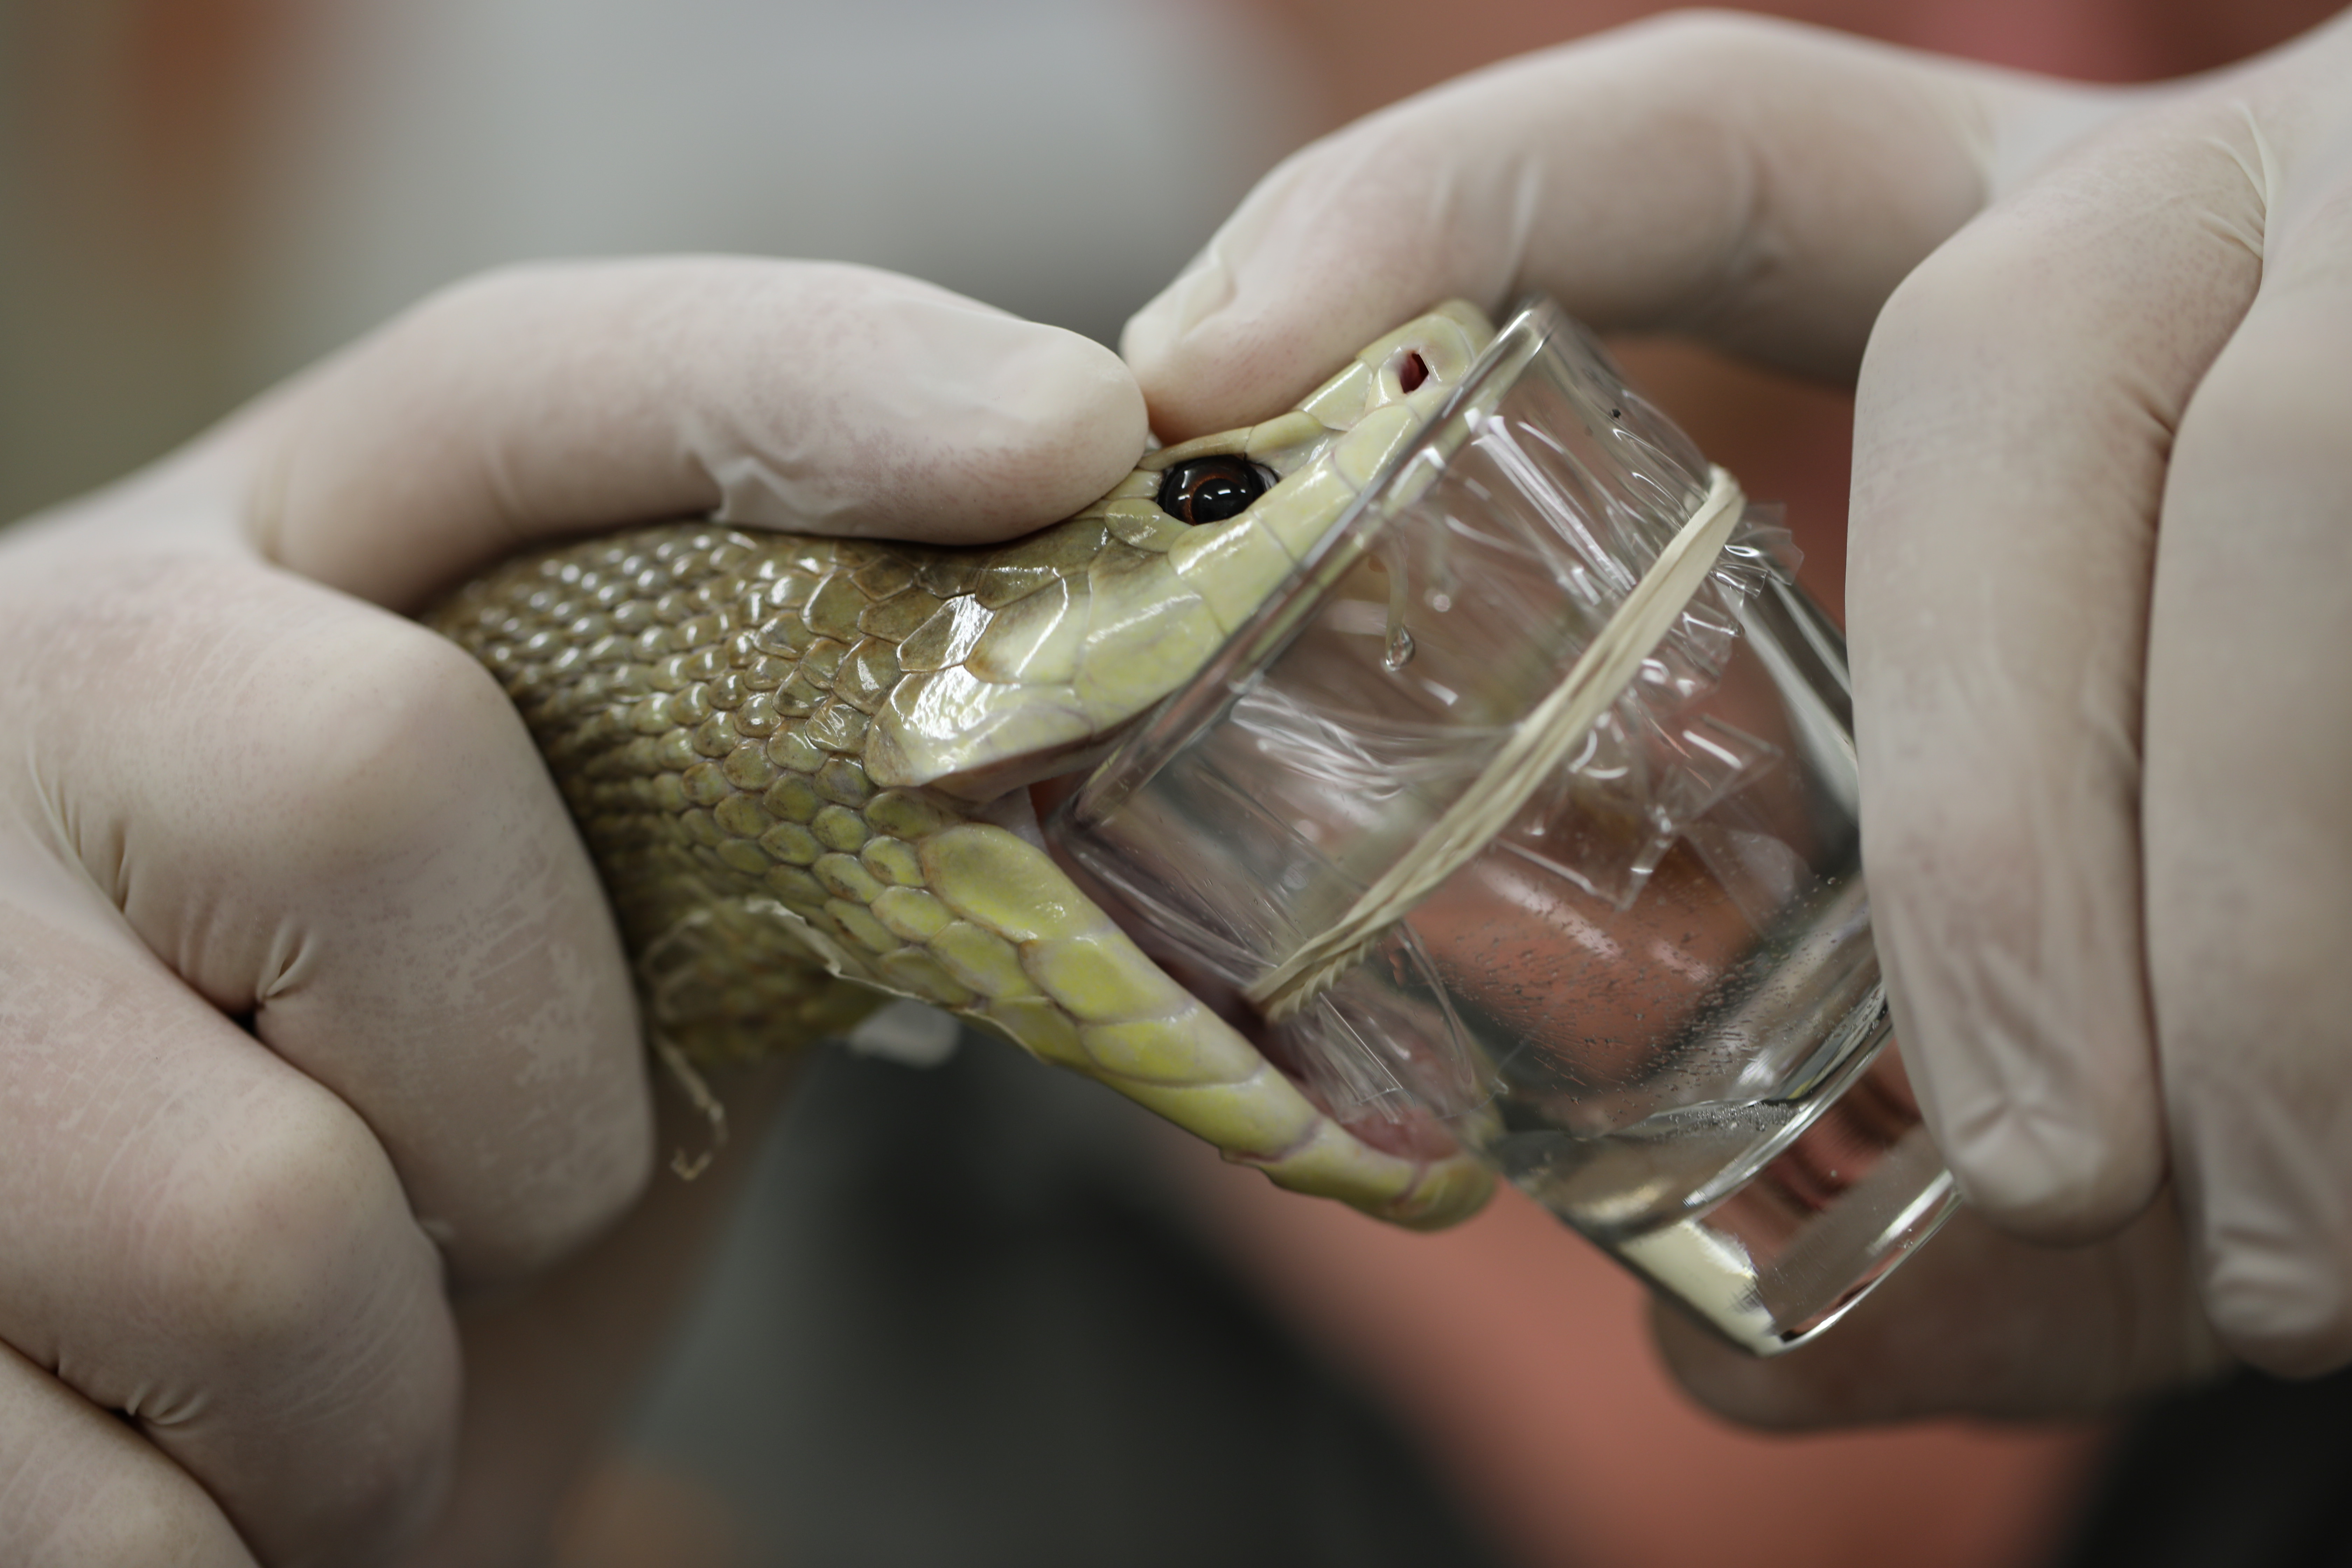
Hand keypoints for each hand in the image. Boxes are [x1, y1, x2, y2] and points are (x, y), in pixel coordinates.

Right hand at [0, 257, 1143, 1563]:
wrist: (128, 1392)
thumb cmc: (369, 1183)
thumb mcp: (537, 978)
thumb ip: (710, 858)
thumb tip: (1016, 769)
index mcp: (225, 591)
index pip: (526, 387)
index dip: (806, 374)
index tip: (1068, 425)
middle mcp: (0, 696)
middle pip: (370, 780)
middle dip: (526, 1091)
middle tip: (490, 1202)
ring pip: (253, 1221)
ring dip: (365, 1392)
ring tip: (321, 1380)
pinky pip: (100, 1502)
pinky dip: (214, 1547)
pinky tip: (176, 1474)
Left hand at [1124, 9, 2351, 1411]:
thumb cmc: (2335, 839)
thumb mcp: (2143, 929)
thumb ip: (1943, 1124)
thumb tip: (1718, 1360)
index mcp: (2064, 286)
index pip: (1701, 148)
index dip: (1428, 202)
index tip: (1197, 348)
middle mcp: (2249, 204)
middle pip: (2027, 399)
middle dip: (2013, 817)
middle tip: (2036, 1163)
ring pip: (2306, 519)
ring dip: (2282, 932)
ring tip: (2283, 1249)